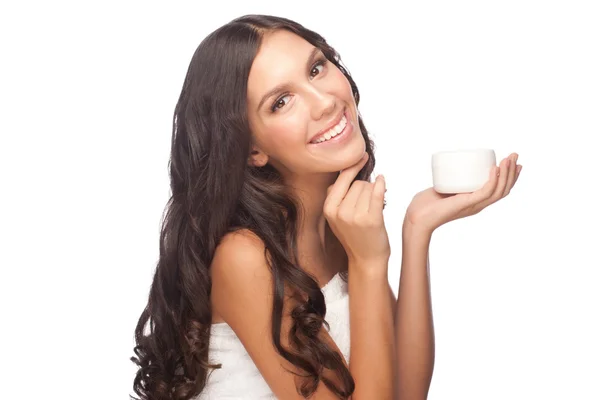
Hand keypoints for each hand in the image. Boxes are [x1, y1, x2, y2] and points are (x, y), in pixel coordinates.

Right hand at [324, 152, 389, 267]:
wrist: (366, 260)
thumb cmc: (355, 236)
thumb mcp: (336, 217)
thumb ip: (336, 196)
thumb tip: (343, 174)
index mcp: (329, 209)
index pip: (341, 180)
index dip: (352, 167)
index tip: (361, 156)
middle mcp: (340, 211)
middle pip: (357, 183)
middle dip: (364, 189)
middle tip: (366, 206)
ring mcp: (355, 216)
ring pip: (368, 187)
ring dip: (373, 193)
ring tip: (372, 210)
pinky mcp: (371, 219)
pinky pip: (377, 192)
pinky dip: (381, 184)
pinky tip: (382, 180)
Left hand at [405, 153, 521, 234]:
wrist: (417, 216)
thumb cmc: (426, 204)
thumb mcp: (444, 186)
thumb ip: (448, 177)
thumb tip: (450, 162)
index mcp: (476, 201)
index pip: (500, 190)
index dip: (510, 177)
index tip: (513, 162)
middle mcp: (478, 204)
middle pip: (504, 189)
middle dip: (512, 172)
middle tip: (515, 155)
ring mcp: (474, 205)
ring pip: (498, 191)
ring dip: (506, 174)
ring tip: (507, 159)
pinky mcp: (467, 204)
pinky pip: (485, 192)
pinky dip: (492, 181)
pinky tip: (494, 169)